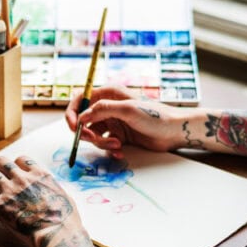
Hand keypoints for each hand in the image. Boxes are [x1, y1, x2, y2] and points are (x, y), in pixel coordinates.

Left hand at [0, 156, 110, 246]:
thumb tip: (51, 190)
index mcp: (40, 174)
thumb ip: (53, 189)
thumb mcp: (65, 196)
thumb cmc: (65, 221)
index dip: (14, 165)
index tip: (12, 173)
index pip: (21, 159)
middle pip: (1, 161)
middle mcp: (23, 178)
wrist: (57, 235)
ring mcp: (10, 190)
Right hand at [65, 86, 183, 157]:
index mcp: (108, 94)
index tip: (74, 127)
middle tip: (94, 140)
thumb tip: (82, 117)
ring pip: (93, 135)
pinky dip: (109, 149)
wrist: (174, 132)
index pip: (79, 101)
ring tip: (118, 145)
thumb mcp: (128, 110)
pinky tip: (120, 151)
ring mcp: (112, 122)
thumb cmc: (156, 116)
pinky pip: (104, 143)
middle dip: (87, 133)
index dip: (72, 114)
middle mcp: (107, 107)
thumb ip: (103, 110)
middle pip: (83, 121)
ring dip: (101, 143)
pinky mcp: (118, 135)